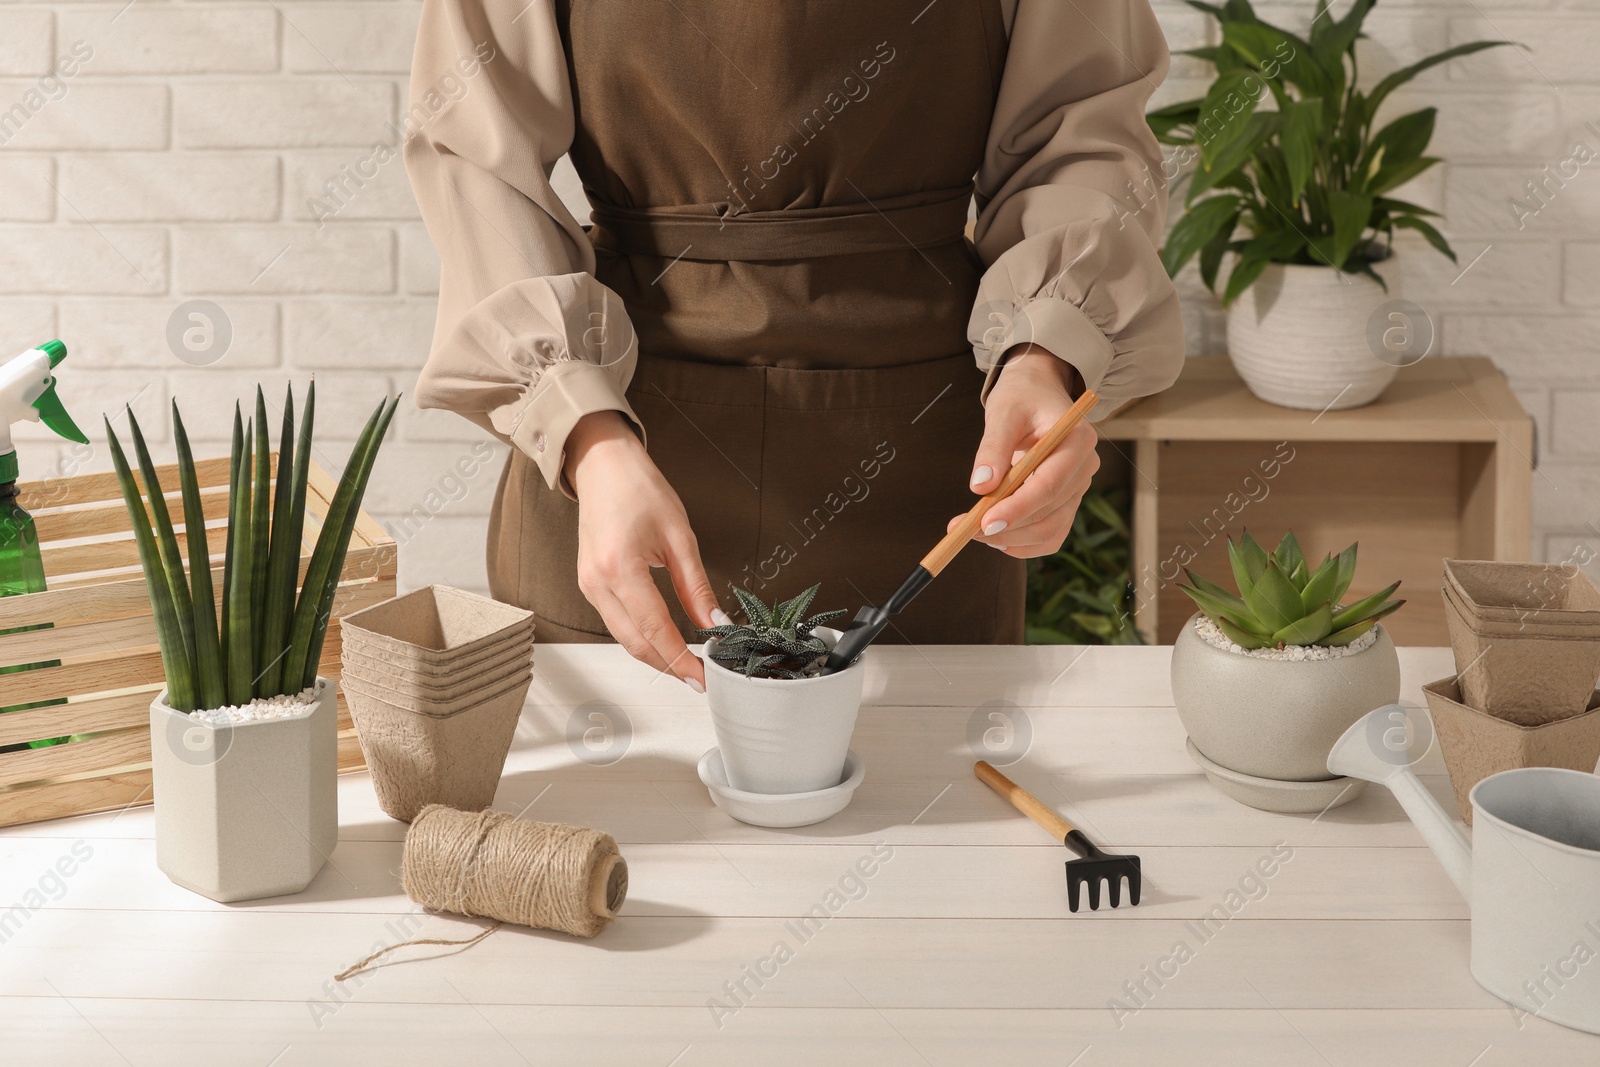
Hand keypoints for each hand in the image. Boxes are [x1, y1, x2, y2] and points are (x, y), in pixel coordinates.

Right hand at [564, 411, 722, 688]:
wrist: (603, 465)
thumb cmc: (638, 489)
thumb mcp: (679, 535)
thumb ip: (696, 585)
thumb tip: (714, 623)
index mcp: (620, 567)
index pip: (654, 629)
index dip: (680, 659)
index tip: (703, 677)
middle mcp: (597, 582)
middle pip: (635, 643)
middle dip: (668, 666)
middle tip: (700, 678)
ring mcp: (588, 585)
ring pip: (624, 637)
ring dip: (655, 655)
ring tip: (688, 663)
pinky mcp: (589, 584)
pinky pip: (616, 622)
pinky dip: (641, 636)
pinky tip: (664, 639)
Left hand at [952, 344, 1099, 557]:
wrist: (1037, 393)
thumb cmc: (1021, 397)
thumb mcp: (1003, 412)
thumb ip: (992, 448)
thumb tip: (980, 488)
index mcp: (1077, 440)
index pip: (1050, 484)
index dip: (1018, 508)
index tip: (984, 523)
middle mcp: (1084, 468)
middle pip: (1050, 512)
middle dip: (1007, 526)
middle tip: (963, 530)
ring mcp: (1077, 488)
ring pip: (1050, 530)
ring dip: (1011, 539)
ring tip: (972, 532)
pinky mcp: (1066, 502)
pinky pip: (1050, 534)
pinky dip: (1023, 543)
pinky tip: (996, 538)